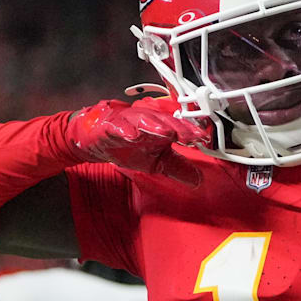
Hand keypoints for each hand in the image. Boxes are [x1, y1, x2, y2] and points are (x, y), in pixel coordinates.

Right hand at [65, 98, 210, 185]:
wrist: (96, 141)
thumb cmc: (128, 146)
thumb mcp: (157, 162)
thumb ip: (178, 168)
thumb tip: (198, 180)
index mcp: (161, 128)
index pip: (180, 127)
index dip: (192, 131)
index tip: (205, 138)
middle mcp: (147, 122)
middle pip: (166, 121)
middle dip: (179, 126)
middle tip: (192, 133)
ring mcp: (128, 122)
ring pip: (143, 120)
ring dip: (155, 124)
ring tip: (166, 131)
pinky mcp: (110, 126)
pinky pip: (118, 127)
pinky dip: (124, 130)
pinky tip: (131, 135)